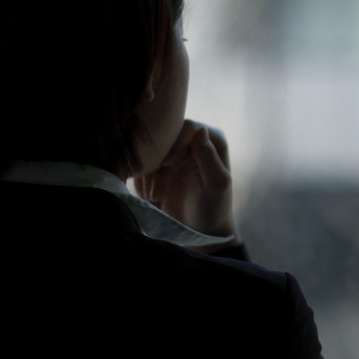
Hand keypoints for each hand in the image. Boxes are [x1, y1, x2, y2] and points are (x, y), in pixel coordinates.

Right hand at [135, 120, 238, 241]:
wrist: (198, 231)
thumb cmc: (213, 208)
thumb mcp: (215, 184)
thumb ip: (209, 158)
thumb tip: (199, 130)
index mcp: (212, 140)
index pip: (188, 127)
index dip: (175, 142)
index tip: (167, 164)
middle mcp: (192, 141)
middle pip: (165, 136)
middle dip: (158, 160)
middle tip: (157, 185)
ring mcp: (174, 153)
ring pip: (151, 151)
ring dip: (149, 174)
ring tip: (156, 198)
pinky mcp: (158, 167)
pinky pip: (143, 164)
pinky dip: (142, 180)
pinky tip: (151, 198)